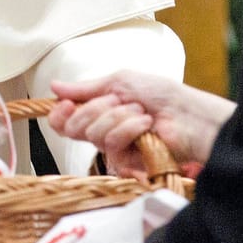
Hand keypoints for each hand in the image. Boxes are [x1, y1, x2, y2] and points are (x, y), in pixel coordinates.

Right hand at [45, 70, 232, 176]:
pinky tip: (146, 126)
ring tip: (142, 113)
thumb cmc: (160, 94)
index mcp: (97, 112)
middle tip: (121, 101)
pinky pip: (112, 144)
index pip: (63, 122)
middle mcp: (101, 131)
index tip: (68, 103)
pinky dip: (129, 129)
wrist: (187, 113)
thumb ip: (85, 88)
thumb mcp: (119, 82)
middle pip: (73, 128)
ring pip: (94, 134)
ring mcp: (113, 147)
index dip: (59, 114)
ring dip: (119, 116)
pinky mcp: (126, 161)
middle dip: (97, 108)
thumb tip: (54, 86)